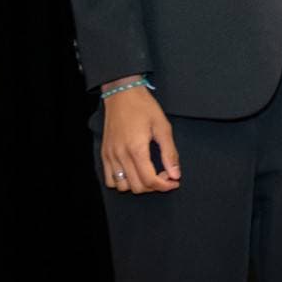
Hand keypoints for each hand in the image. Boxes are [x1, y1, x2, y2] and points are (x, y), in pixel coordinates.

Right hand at [100, 79, 180, 193]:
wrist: (122, 94)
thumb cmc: (144, 107)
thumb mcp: (163, 126)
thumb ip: (169, 153)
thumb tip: (176, 174)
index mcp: (136, 149)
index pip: (150, 180)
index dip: (165, 186)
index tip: (175, 181)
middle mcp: (120, 155)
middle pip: (137, 187)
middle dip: (154, 186)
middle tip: (165, 174)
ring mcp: (110, 156)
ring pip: (122, 186)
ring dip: (138, 185)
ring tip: (149, 172)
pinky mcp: (105, 154)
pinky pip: (110, 180)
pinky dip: (123, 182)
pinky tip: (134, 171)